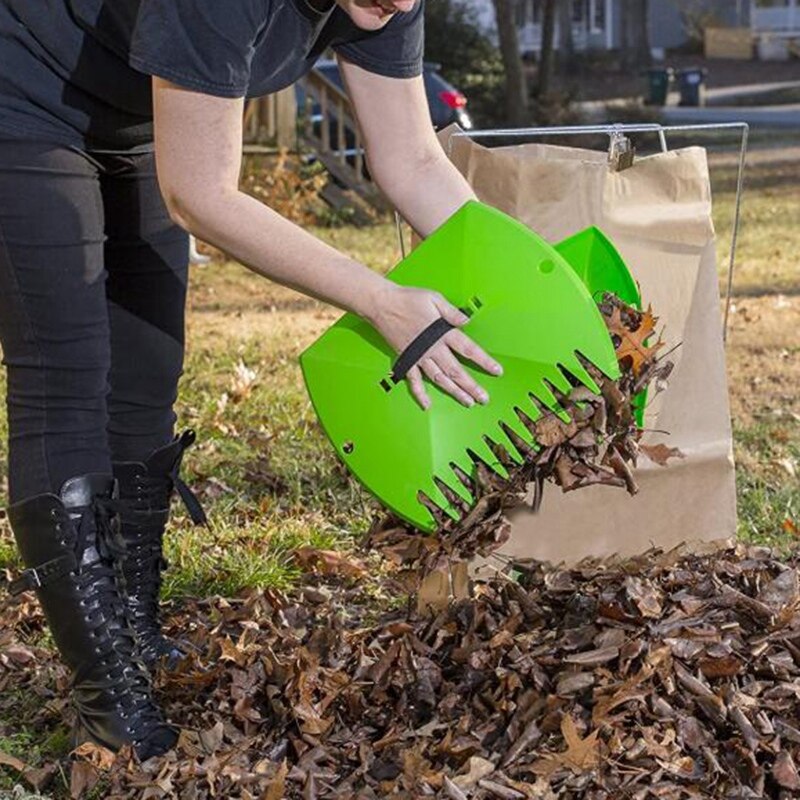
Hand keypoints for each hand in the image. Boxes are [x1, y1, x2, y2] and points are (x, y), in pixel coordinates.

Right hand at [368, 283, 502, 409]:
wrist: (382, 304)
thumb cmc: (409, 298)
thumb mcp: (434, 298)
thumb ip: (451, 312)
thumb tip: (467, 321)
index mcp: (442, 332)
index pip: (468, 349)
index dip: (484, 361)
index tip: (497, 371)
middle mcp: (432, 348)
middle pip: (456, 371)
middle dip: (471, 386)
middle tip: (484, 398)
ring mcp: (419, 356)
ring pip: (439, 379)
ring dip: (454, 392)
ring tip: (468, 402)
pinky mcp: (407, 360)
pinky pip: (413, 380)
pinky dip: (420, 393)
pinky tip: (427, 405)